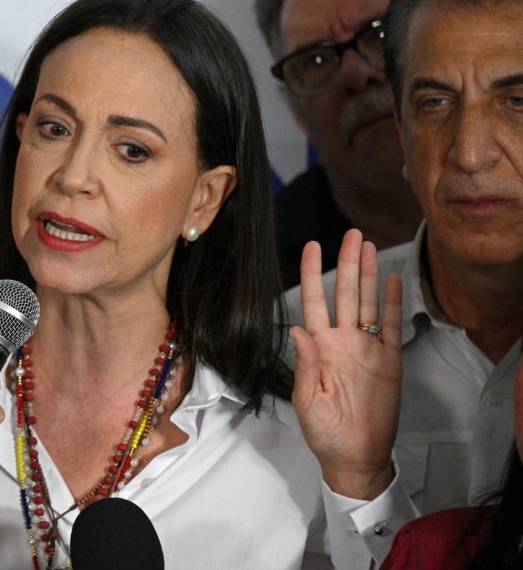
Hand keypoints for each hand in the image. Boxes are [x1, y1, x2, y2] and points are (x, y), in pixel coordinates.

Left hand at [292, 228, 402, 499]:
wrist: (355, 456)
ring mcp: (367, 349)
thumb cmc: (324, 432)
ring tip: (369, 246)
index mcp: (319, 348)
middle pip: (345, 293)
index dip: (313, 273)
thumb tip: (297, 330)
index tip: (311, 247)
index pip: (313, 301)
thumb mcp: (307, 401)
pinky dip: (393, 303)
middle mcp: (342, 341)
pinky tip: (392, 280)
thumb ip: (305, 364)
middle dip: (347, 263)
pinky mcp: (389, 361)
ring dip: (369, 274)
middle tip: (350, 234)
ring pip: (368, 302)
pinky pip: (392, 326)